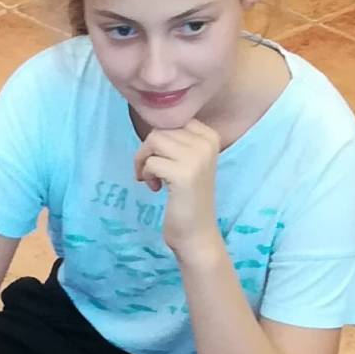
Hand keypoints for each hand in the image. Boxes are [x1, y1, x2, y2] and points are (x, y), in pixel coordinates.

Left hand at [134, 121, 223, 249]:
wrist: (196, 234)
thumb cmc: (187, 198)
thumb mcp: (187, 161)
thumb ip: (176, 140)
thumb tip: (150, 120)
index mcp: (210, 136)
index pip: (171, 121)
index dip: (158, 140)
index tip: (161, 159)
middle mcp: (207, 143)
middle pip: (159, 130)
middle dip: (147, 151)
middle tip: (150, 173)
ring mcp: (197, 158)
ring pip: (153, 141)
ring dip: (144, 161)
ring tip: (151, 179)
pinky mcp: (183, 174)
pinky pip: (151, 161)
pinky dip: (146, 174)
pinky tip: (155, 188)